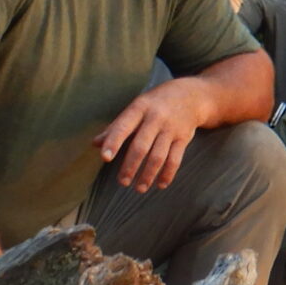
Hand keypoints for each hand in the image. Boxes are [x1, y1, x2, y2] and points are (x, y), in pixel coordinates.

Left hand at [95, 79, 209, 192]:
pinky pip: (175, 159)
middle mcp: (156, 118)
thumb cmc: (155, 104)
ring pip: (158, 156)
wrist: (190, 95)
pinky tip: (160, 185)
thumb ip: (116, 126)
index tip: (105, 158)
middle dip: (130, 166)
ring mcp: (171, 128)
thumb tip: (95, 144)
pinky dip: (168, 174)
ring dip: (148, 175)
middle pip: (141, 146)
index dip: (114, 142)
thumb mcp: (135, 108)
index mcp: (139, 108)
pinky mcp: (184, 138)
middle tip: (122, 182)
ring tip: (139, 189)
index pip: (123, 127)